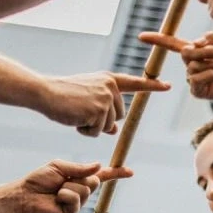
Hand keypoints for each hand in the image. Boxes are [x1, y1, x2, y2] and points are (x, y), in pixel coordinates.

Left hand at [10, 161, 131, 212]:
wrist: (25, 195)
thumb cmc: (39, 180)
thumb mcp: (59, 167)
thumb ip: (79, 168)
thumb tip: (99, 166)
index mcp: (79, 179)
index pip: (101, 176)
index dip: (116, 174)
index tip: (130, 172)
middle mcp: (81, 192)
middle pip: (93, 181)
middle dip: (79, 178)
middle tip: (62, 181)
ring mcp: (77, 204)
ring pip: (84, 190)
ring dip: (68, 187)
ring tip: (55, 191)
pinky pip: (75, 199)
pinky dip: (65, 195)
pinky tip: (56, 199)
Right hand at [39, 72, 169, 136]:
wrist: (45, 92)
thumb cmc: (63, 96)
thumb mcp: (86, 101)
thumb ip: (103, 111)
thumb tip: (114, 130)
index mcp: (108, 80)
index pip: (134, 83)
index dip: (152, 86)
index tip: (168, 86)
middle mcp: (110, 86)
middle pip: (118, 116)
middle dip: (101, 121)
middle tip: (81, 111)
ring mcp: (105, 98)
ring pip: (107, 126)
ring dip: (91, 127)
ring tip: (76, 113)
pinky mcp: (99, 110)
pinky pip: (97, 132)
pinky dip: (85, 131)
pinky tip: (74, 118)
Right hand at [140, 31, 212, 102]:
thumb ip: (209, 38)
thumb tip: (194, 43)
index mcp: (194, 52)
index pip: (171, 44)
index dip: (157, 40)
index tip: (141, 37)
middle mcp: (190, 65)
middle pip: (186, 53)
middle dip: (205, 50)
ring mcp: (192, 78)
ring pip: (192, 66)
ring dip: (211, 62)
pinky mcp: (196, 91)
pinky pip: (196, 79)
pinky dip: (209, 73)